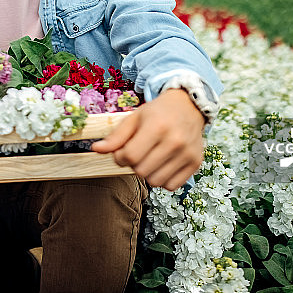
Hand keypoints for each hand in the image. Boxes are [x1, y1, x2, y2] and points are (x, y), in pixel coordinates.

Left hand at [91, 88, 205, 190]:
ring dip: (147, 173)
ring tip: (150, 158)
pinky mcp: (196, 163)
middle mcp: (174, 141)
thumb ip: (116, 136)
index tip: (122, 152)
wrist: (189, 106)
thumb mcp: (135, 118)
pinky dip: (163, 179)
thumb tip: (96, 150)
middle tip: (137, 153)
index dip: (120, 157)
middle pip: (141, 171)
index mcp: (157, 127)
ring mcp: (187, 153)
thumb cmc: (158, 112)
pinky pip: (171, 186)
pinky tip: (163, 164)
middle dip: (133, 165)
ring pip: (155, 181)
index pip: (130, 156)